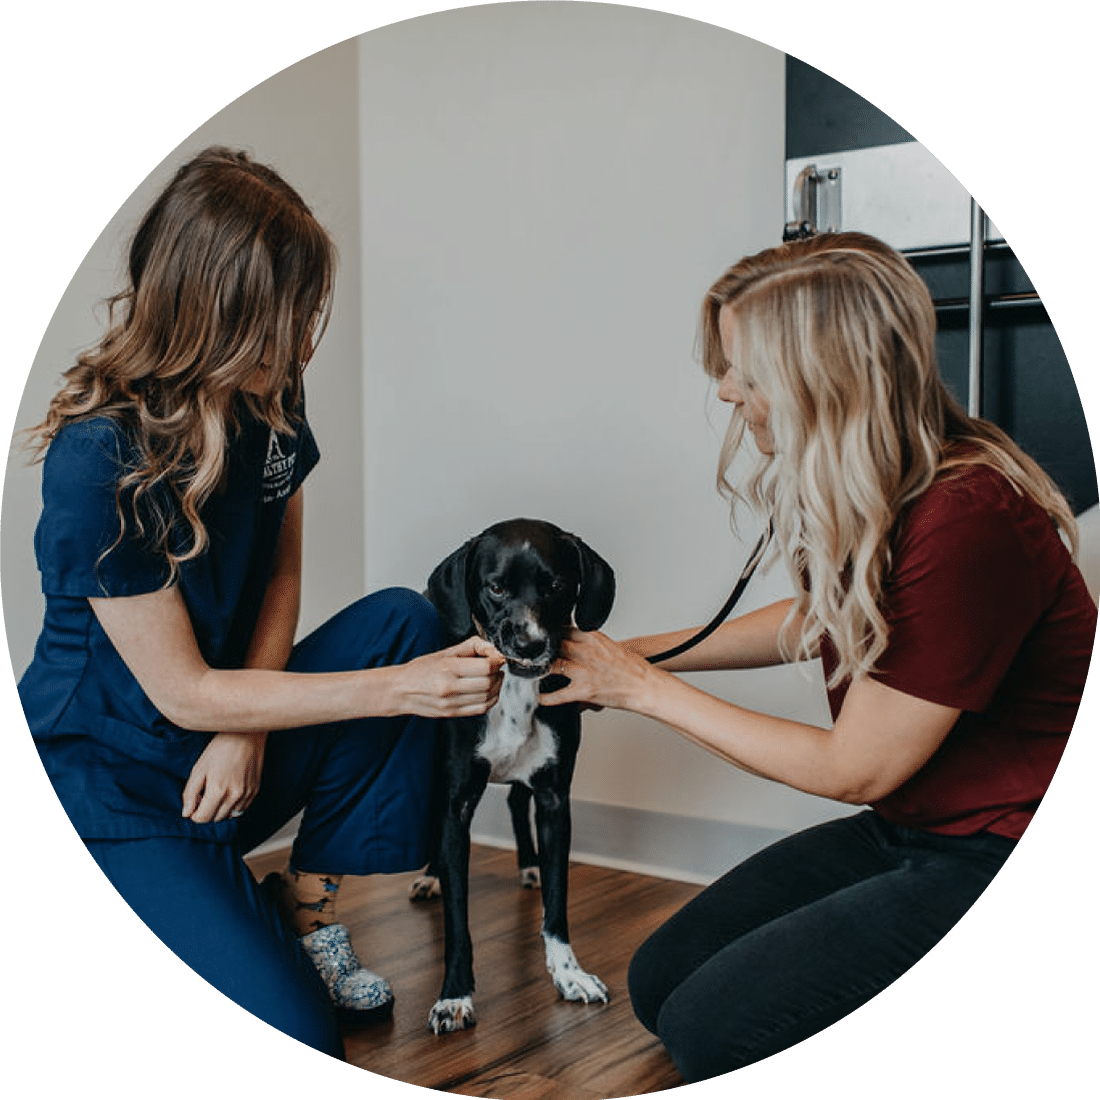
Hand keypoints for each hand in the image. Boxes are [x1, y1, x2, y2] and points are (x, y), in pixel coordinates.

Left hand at [182, 731, 266, 822]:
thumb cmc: (220, 749)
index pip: (202, 818)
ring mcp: (247, 794)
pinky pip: (242, 808)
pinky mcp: (255, 790)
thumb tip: (186, 813)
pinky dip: (233, 805)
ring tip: (217, 792)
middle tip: (204, 795)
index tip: (194, 803)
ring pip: (229, 815)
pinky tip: (229, 791)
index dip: (194, 813)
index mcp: (218, 791)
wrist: (246, 735)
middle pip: (216, 819)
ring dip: (220, 809)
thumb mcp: (198, 769)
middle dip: (207, 811)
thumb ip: (190, 793)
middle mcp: (234, 796)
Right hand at [394, 636, 505, 717]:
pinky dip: (490, 699)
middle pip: (489, 682)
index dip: (497, 661)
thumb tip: (492, 648)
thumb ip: (470, 646)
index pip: (486, 666)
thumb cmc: (420, 670)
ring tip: (492, 677)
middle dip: (498, 673)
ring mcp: (451, 702)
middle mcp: (450, 687)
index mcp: (448, 668)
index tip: (497, 658)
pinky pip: (481, 709)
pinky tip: (488, 691)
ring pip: (488, 697)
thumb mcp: (444, 652)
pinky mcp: (452, 713)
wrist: (400, 690)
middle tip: (496, 667)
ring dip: (496, 686)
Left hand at [538, 629, 656, 710]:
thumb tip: (570, 644)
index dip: (548, 633)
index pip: (562, 629)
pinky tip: (540, 697)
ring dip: (540, 670)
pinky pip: (558, 694)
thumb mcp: (608, 646)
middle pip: (553, 645)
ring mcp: (584, 671)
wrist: (645, 685)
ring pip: (552, 665)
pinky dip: (546, 697)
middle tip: (529, 655)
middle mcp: (586, 651)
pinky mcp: (584, 690)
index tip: (538, 638)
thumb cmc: (631, 668)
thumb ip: (588, 644)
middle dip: (541, 650)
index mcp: (592, 637)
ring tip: (531, 673)